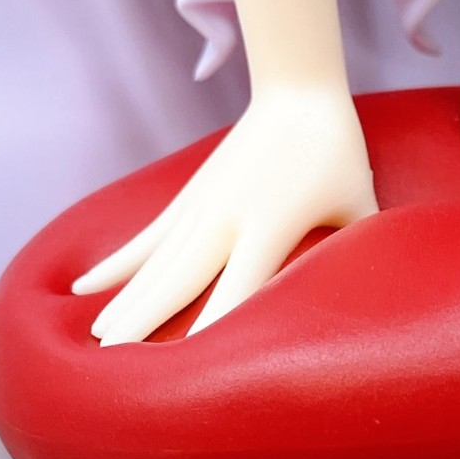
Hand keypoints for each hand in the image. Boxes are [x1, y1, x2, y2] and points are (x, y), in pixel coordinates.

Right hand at [74, 90, 377, 344]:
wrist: (297, 90)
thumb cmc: (337, 154)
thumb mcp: (358, 204)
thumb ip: (358, 251)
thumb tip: (376, 295)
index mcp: (270, 225)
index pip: (237, 290)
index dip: (211, 328)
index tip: (183, 368)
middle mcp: (226, 218)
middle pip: (177, 281)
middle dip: (144, 323)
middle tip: (112, 363)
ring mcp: (200, 207)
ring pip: (153, 265)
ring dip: (123, 302)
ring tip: (94, 340)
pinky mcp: (188, 197)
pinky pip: (145, 240)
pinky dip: (115, 265)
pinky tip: (83, 288)